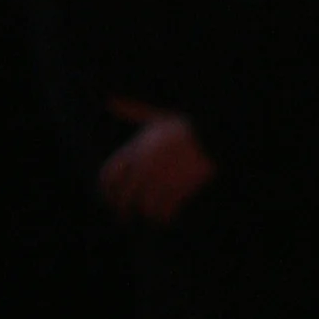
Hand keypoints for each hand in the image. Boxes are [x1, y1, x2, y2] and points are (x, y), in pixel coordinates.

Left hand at [98, 99, 217, 225]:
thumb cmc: (186, 124)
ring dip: (146, 214)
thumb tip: (112, 101)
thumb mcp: (156, 115)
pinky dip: (164, 217)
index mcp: (135, 150)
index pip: (108, 176)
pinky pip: (165, 212)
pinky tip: (166, 218)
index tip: (109, 198)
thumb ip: (132, 111)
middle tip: (124, 216)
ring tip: (149, 218)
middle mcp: (144, 167)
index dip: (106, 191)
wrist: (213, 135)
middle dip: (121, 209)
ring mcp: (161, 180)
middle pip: (122, 197)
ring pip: (144, 208)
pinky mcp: (178, 190)